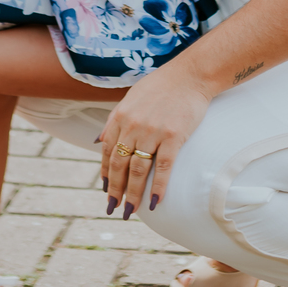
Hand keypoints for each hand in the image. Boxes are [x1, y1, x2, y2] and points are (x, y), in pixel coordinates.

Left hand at [100, 65, 212, 216]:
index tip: (106, 189)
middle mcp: (134, 125)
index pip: (107, 151)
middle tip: (113, 207)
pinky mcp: (174, 136)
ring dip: (133, 194)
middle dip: (115, 189)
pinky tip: (154, 203)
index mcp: (121, 116)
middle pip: (119, 164)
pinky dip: (158, 187)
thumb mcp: (130, 97)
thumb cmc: (161, 85)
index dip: (105, 173)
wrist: (190, 75)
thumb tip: (97, 141)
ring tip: (130, 211)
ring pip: (139, 170)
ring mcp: (153, 132)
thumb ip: (114, 120)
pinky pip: (164, 167)